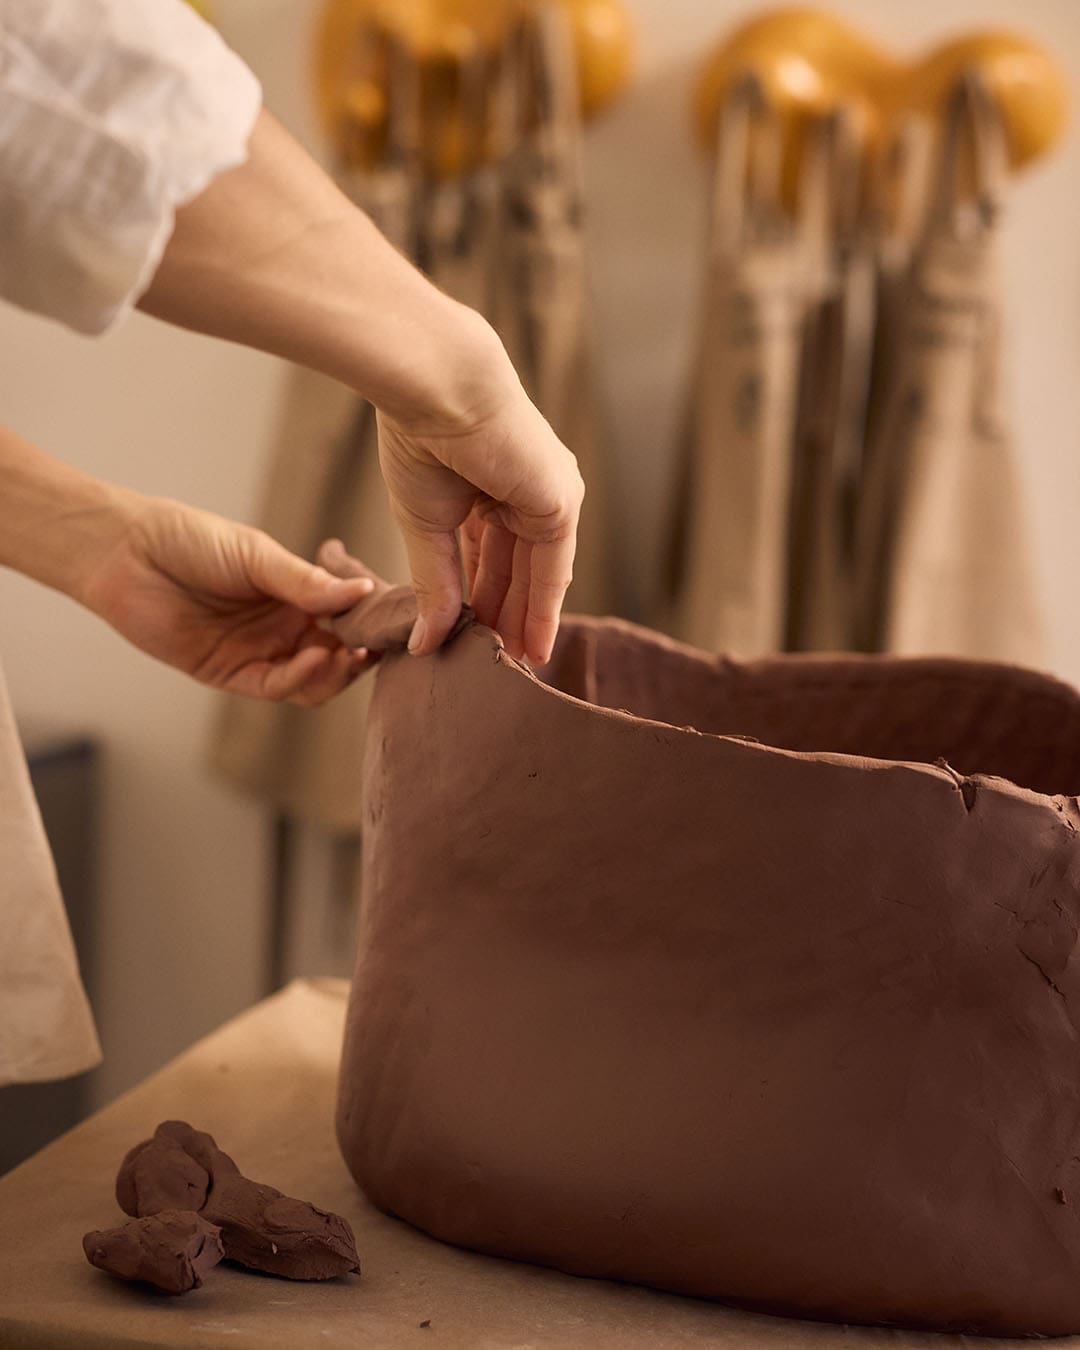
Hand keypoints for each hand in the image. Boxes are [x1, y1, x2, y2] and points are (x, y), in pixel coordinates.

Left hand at [79, 495, 375, 704]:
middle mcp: (283, 626)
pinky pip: (276, 687)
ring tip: (348, 657)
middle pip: (338, 654)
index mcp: (296, 593)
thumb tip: (364, 592)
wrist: (127, 554)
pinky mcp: (231, 673)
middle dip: (360, 654)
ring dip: (336, 673)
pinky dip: (301, 679)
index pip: (347, 616)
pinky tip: (314, 659)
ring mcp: (259, 652)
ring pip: (313, 679)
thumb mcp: (258, 556)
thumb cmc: (191, 541)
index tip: (391, 620)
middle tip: (375, 646)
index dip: (370, 621)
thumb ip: (308, 583)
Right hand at [377, 323, 584, 664]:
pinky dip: (540, 609)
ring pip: (538, 575)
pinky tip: (530, 645)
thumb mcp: (426, 527)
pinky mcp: (561, 502)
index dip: (483, 602)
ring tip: (514, 668)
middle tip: (499, 668)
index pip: (492, 558)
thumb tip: (425, 642)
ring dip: (524, 622)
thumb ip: (436, 584)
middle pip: (519, 572)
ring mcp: (550, 496)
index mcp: (494, 488)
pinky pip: (552, 568)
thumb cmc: (421, 439)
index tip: (475, 643)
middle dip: (507, 619)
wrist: (435, 390)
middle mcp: (529, 492)